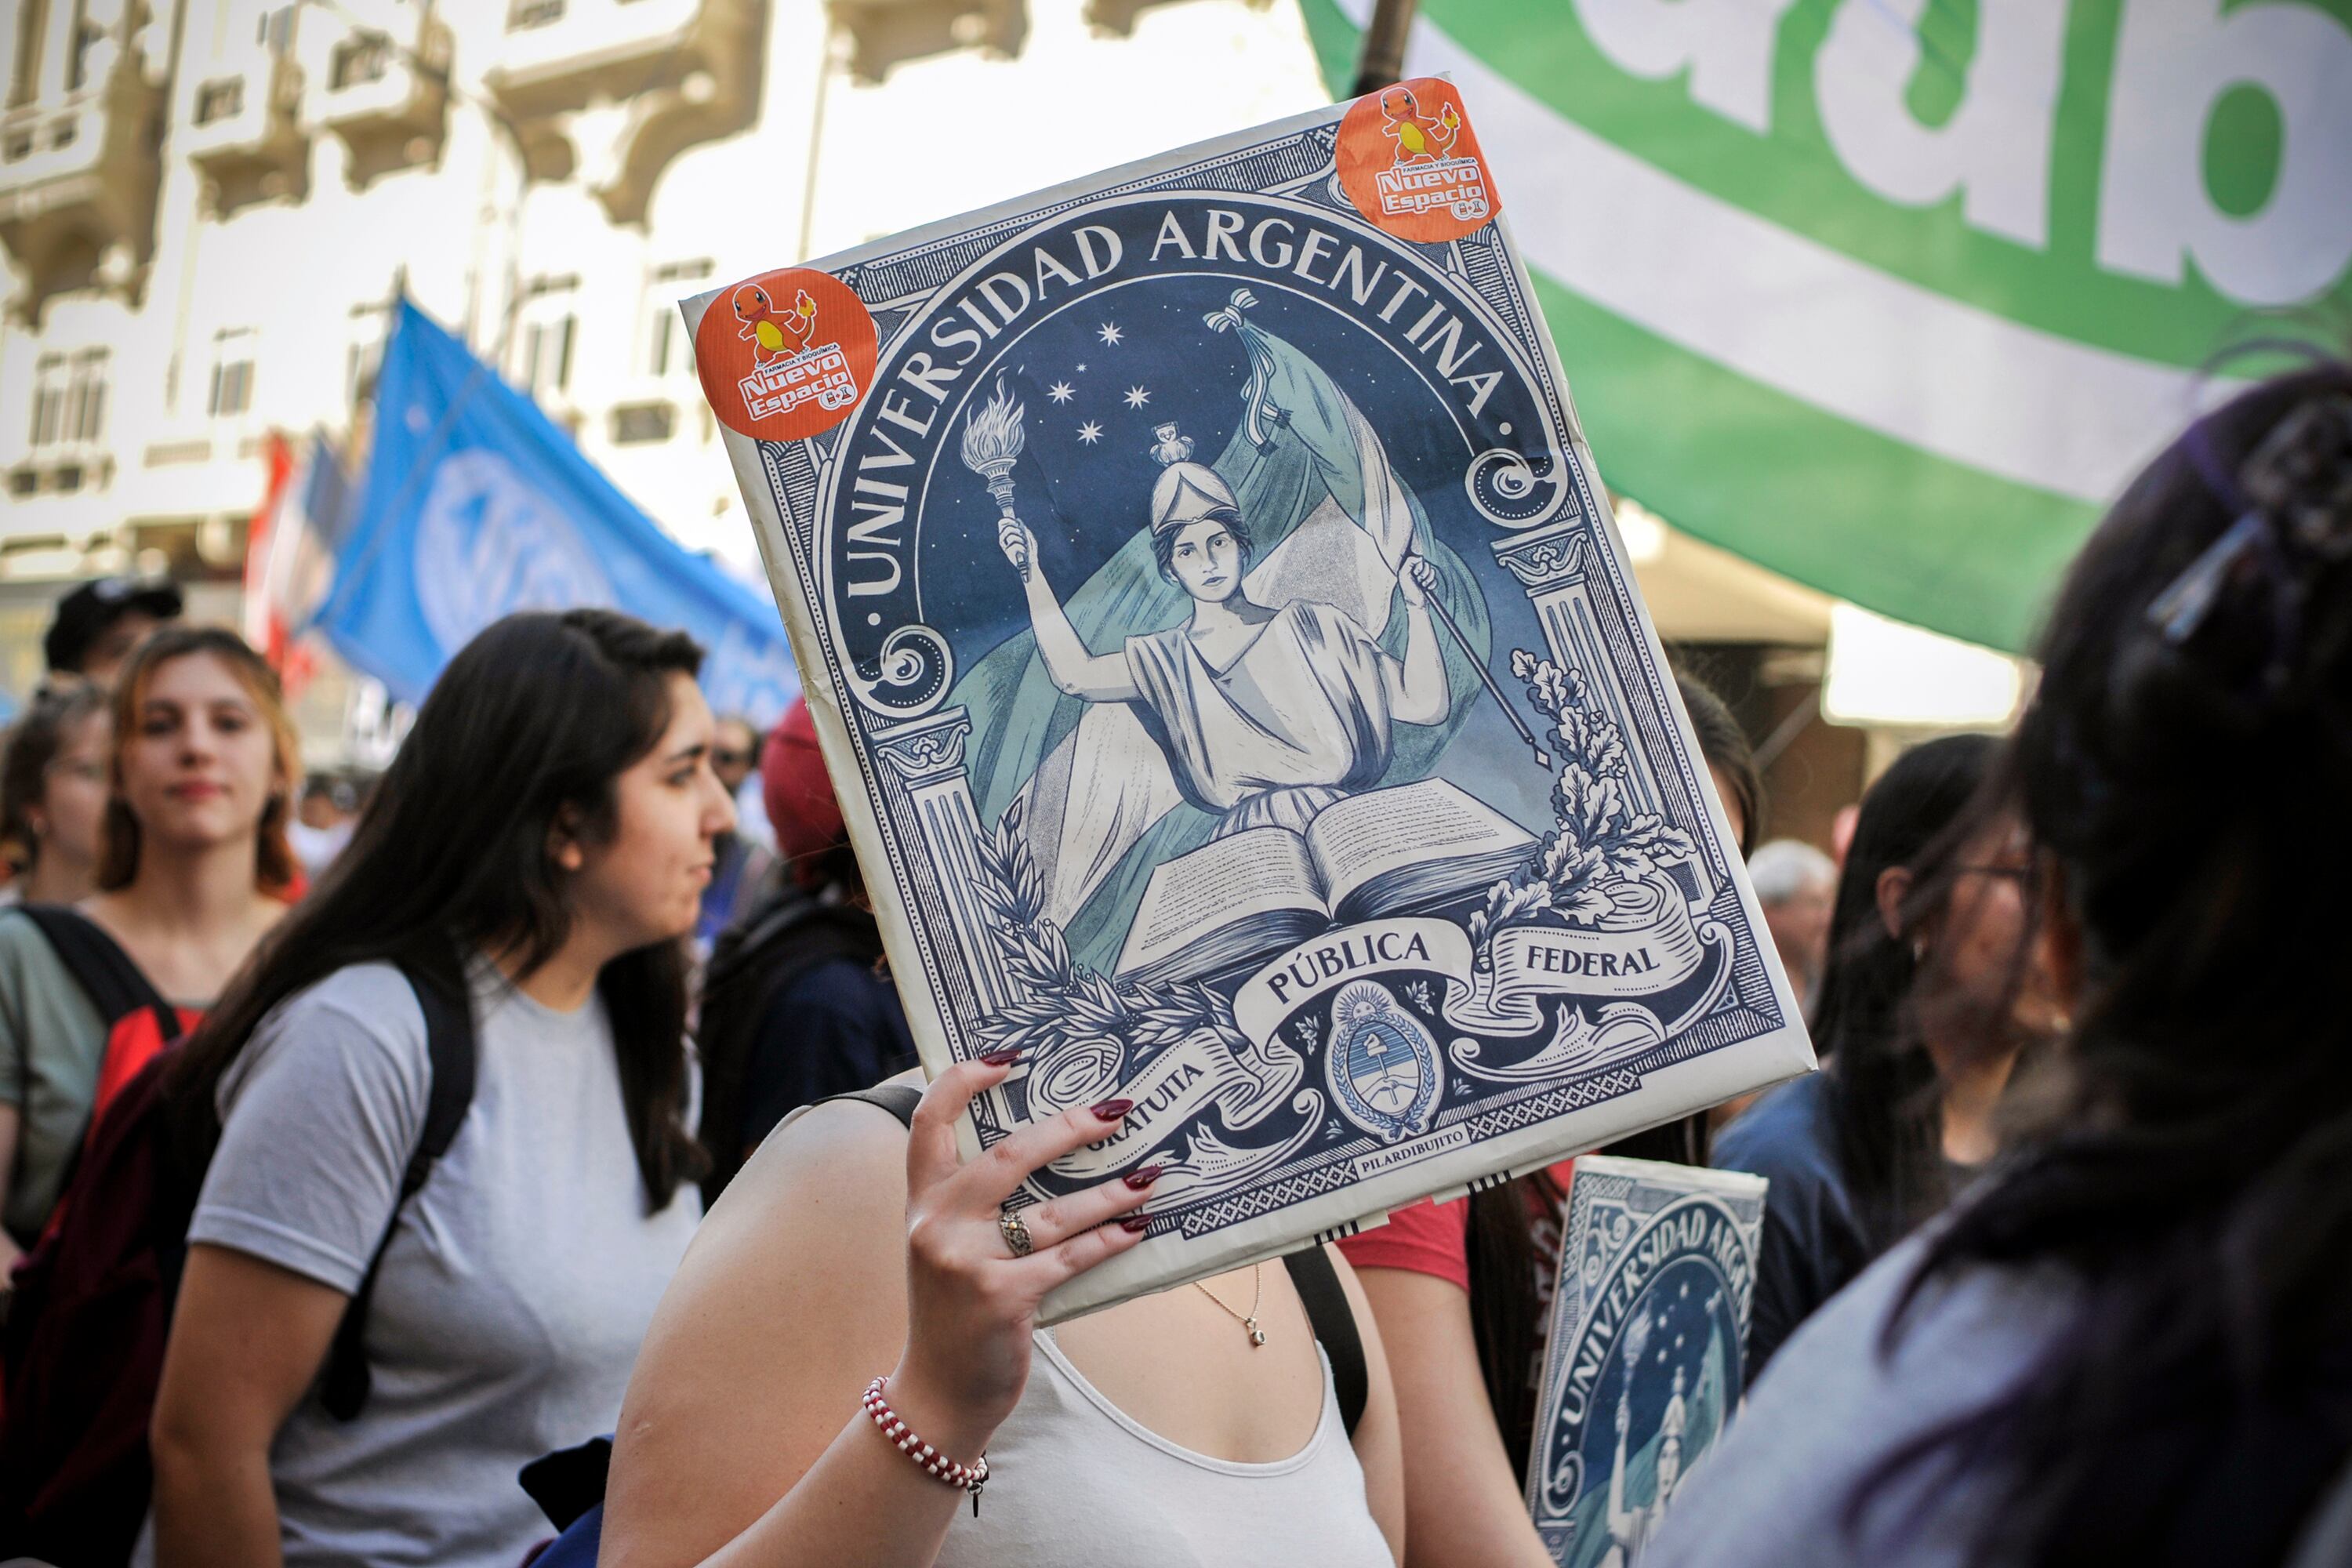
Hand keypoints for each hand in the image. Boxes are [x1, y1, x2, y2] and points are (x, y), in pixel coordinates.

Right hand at [888, 1058, 1155, 1457]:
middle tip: (1117, 1109)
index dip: (965, 1080)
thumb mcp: (944, 1247)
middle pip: (1010, 1154)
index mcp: (921, 1203)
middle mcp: (937, 1224)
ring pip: (1054, 1212)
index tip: (1008, 1055)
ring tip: (1152, 1174)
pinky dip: (1109, 1241)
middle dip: (1071, 1127)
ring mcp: (967, 1261)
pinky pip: (1069, 1258)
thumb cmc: (953, 1312)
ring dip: (1112, 1192)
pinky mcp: (1002, 1298)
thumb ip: (972, 1203)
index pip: (929, 1122)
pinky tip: (1139, 1228)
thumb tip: (1047, 1147)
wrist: (936, 1394)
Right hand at [997, 516, 1035, 582]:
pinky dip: (1021, 546)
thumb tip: (1018, 519)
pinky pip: (1014, 544)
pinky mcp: (1007, 552)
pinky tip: (1024, 550)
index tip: (1015, 521)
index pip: (1002, 524)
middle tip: (1021, 532)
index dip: (1007, 520)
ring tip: (1025, 543)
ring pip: (1010, 535)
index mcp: (1008, 534)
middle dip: (1015, 527)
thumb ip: (1023, 528)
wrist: (1030, 563)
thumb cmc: (1030, 550)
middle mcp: (1005, 539)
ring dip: (1020, 538)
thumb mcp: (1028, 537)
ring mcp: (1005, 546)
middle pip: (1005, 527)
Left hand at [1399, 555, 1435, 607]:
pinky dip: (1432, 584)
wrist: (1416, 604)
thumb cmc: (1408, 591)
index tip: (1415, 573)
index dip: (1419, 566)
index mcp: (1409, 568)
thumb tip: (1419, 557)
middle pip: (1427, 565)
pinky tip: (1426, 588)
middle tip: (1418, 580)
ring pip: (1432, 571)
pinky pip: (1436, 578)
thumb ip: (1409, 562)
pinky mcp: (1430, 582)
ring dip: (1427, 580)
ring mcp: (1424, 576)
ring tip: (1422, 585)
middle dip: (1423, 574)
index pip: (1419, 559)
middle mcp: (1417, 571)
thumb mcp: (1403, 575)